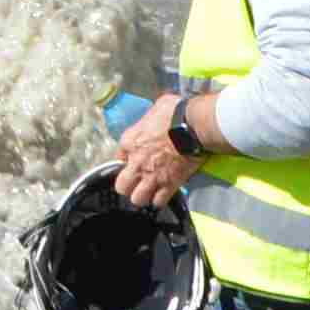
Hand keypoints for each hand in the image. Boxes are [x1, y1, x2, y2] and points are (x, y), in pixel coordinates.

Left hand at [109, 91, 197, 208]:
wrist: (192, 125)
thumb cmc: (175, 112)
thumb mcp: (155, 108)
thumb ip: (149, 119)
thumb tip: (156, 117)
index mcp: (130, 141)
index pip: (117, 159)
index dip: (125, 162)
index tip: (132, 161)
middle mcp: (136, 162)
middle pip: (122, 187)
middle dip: (128, 186)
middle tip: (137, 182)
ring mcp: (152, 176)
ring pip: (137, 199)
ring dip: (143, 195)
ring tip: (149, 190)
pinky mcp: (169, 184)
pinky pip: (159, 202)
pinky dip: (161, 199)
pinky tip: (164, 193)